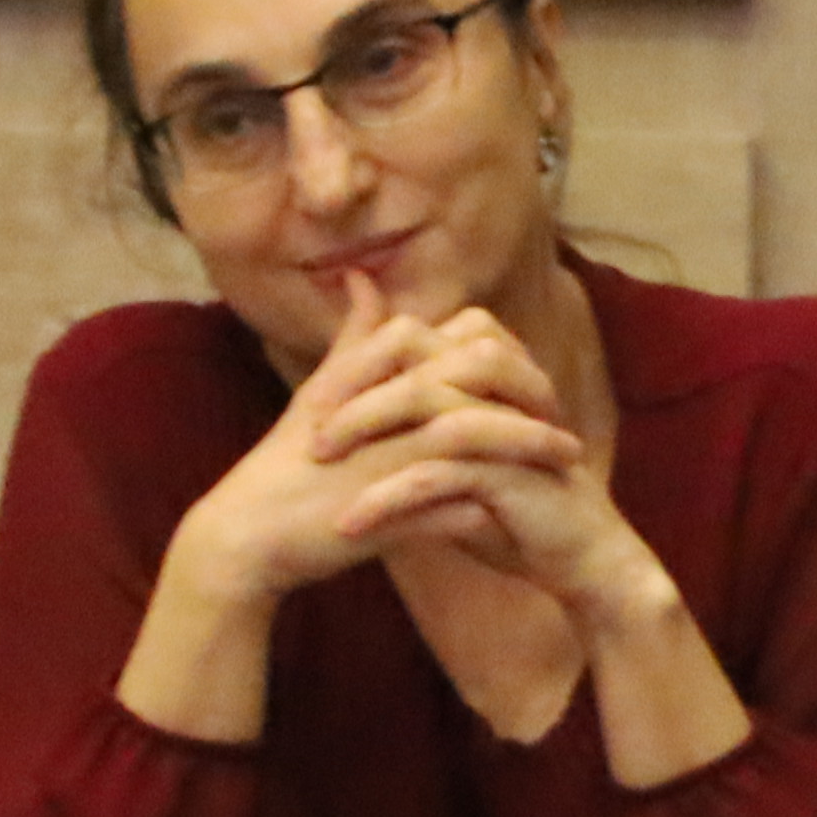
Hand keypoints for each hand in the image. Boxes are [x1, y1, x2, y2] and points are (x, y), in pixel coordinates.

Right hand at [163, 311, 580, 617]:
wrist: (246, 535)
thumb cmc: (290, 465)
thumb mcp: (324, 392)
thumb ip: (354, 339)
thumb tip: (365, 280)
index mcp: (370, 372)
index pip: (455, 340)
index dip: (506, 357)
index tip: (538, 379)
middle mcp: (380, 406)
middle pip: (476, 378)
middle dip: (530, 396)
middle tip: (567, 419)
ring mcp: (381, 455)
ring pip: (474, 437)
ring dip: (526, 449)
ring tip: (569, 464)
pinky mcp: (380, 508)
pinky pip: (451, 504)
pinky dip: (492, 506)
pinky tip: (531, 513)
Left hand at [326, 308, 687, 621]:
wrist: (580, 561)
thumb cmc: (512, 507)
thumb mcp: (452, 458)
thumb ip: (407, 416)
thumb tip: (351, 388)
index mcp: (491, 367)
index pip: (411, 335)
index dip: (359, 360)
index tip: (310, 403)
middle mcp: (504, 384)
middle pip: (414, 355)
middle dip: (353, 386)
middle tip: (306, 426)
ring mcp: (511, 423)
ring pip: (425, 402)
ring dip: (364, 427)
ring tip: (318, 460)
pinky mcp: (514, 473)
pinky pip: (440, 473)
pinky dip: (389, 497)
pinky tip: (351, 523)